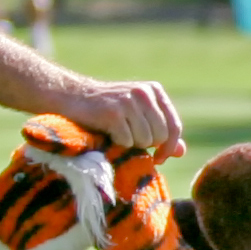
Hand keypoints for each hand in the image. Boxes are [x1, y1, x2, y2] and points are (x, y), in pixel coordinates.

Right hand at [55, 78, 180, 151]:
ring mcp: (128, 101)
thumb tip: (181, 152)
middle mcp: (144, 93)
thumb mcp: (137, 116)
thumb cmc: (106, 111)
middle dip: (146, 144)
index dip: (169, 147)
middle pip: (161, 136)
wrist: (69, 97)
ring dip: (131, 144)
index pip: (174, 126)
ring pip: (145, 140)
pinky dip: (117, 143)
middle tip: (129, 139)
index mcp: (154, 91)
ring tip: (117, 132)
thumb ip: (159, 132)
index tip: (160, 158)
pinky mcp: (113, 112)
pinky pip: (127, 141)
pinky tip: (107, 131)